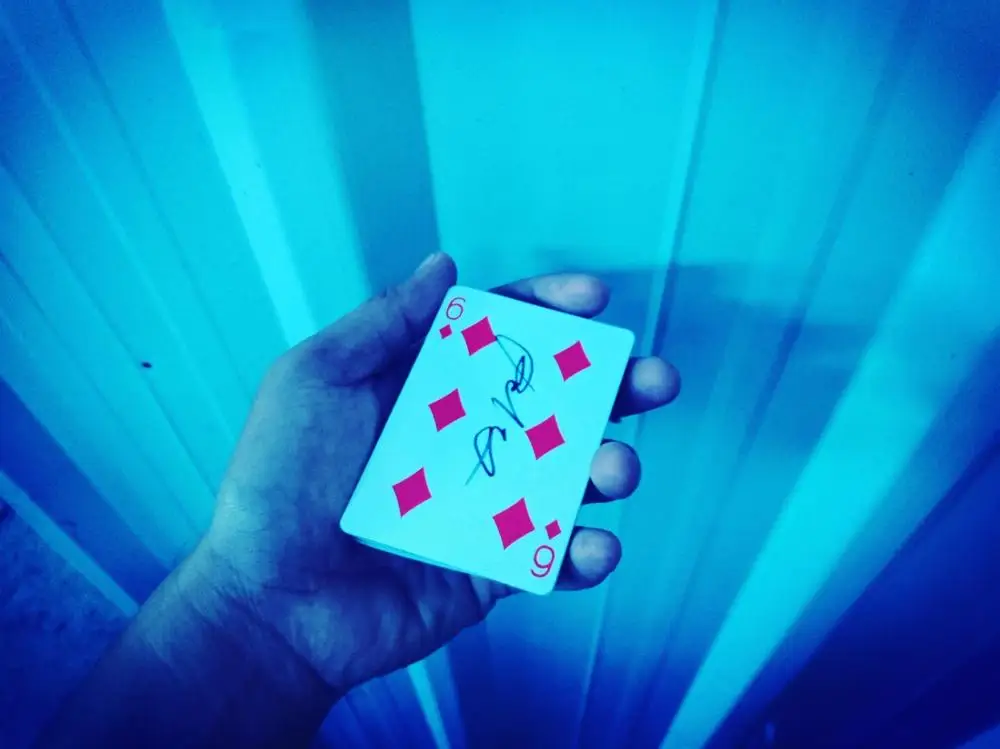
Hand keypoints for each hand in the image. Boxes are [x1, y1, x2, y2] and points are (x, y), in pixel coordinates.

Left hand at [204, 253, 679, 692]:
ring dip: (608, 467)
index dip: (550, 311)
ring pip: (569, 478)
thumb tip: (444, 266)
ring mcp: (485, 505)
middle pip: (555, 402)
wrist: (268, 602)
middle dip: (613, 387)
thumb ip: (382, 324)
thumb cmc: (278, 483)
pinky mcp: (493, 569)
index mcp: (427, 390)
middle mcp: (465, 440)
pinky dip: (584, 555)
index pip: (500, 337)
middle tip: (653, 380)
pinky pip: (552, 557)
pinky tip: (591, 548)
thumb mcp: (315, 381)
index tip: (594, 299)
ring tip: (613, 469)